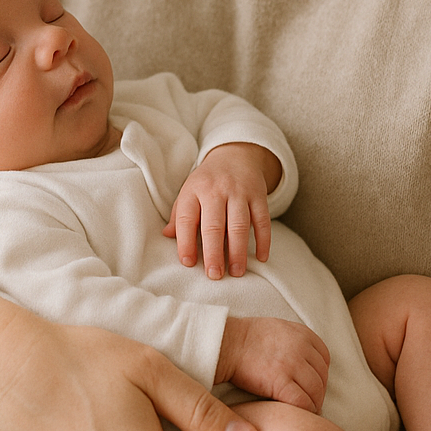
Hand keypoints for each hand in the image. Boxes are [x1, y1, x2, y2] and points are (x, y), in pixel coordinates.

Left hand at [163, 142, 280, 277]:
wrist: (235, 155)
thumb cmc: (207, 182)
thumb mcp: (188, 192)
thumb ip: (179, 216)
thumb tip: (166, 237)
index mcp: (194, 191)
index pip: (187, 219)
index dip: (185, 242)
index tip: (188, 263)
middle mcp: (216, 190)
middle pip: (214, 225)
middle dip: (214, 252)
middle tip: (214, 275)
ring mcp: (239, 192)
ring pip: (239, 224)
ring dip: (238, 251)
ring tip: (237, 272)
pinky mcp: (259, 195)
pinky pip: (263, 220)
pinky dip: (263, 240)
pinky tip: (261, 257)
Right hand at [216, 315, 329, 412]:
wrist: (225, 344)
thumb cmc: (246, 339)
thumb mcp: (278, 329)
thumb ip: (296, 342)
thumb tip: (307, 363)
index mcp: (303, 333)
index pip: (324, 360)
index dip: (319, 376)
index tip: (310, 387)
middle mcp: (302, 347)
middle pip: (322, 378)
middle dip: (317, 394)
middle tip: (307, 405)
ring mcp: (293, 364)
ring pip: (316, 393)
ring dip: (312, 406)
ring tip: (302, 413)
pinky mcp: (281, 382)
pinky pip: (303, 403)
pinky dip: (303, 412)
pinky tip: (295, 416)